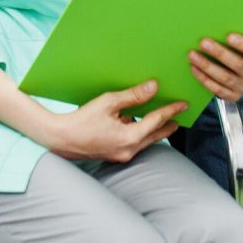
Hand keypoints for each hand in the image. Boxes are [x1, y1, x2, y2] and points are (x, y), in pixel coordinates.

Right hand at [49, 80, 185, 162]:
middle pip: (155, 135)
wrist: (60, 139)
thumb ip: (133, 96)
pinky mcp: (114, 154)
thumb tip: (153, 87)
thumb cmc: (82, 120)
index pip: (157, 121)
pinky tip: (137, 123)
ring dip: (154, 129)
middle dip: (168, 124)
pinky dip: (140, 133)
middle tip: (180, 115)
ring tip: (162, 118)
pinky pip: (134, 143)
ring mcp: (121, 155)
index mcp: (130, 138)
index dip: (171, 111)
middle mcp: (129, 150)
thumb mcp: (109, 103)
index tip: (183, 104)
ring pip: (145, 140)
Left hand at [189, 33, 242, 101]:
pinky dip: (204, 78)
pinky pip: (217, 89)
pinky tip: (194, 68)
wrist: (241, 75)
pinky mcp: (232, 96)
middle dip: (219, 53)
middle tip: (203, 42)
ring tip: (193, 55)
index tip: (229, 36)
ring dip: (207, 66)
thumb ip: (238, 33)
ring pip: (225, 78)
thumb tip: (223, 20)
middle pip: (239, 65)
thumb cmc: (239, 52)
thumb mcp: (242, 43)